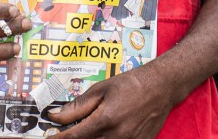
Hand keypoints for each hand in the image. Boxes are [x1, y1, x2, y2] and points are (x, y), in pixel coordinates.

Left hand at [46, 67, 174, 138]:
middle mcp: (117, 136)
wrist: (161, 87)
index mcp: (105, 120)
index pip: (74, 137)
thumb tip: (56, 116)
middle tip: (64, 135)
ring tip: (84, 131)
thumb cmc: (131, 84)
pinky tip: (101, 134)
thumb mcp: (101, 89)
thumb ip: (77, 106)